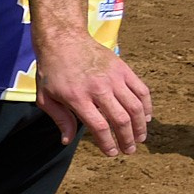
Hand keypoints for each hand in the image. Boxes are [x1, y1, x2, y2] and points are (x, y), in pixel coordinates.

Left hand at [34, 32, 150, 156]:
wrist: (63, 40)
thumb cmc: (52, 71)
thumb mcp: (46, 97)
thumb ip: (59, 119)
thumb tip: (66, 141)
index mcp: (78, 97)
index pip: (100, 127)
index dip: (108, 143)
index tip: (112, 153)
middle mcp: (98, 88)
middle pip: (121, 120)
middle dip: (127, 139)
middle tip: (129, 150)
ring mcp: (113, 78)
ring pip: (135, 107)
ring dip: (140, 126)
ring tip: (140, 138)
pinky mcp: (123, 69)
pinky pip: (142, 91)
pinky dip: (147, 106)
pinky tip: (146, 117)